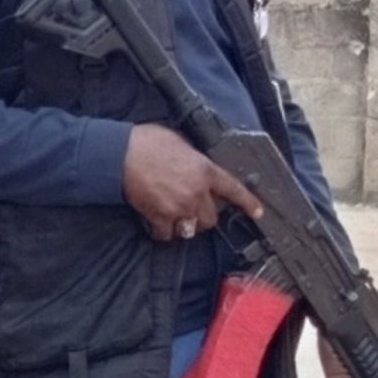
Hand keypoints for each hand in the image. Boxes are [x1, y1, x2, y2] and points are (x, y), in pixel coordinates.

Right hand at [119, 124, 258, 238]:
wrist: (120, 154)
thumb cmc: (147, 142)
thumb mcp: (181, 143)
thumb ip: (195, 159)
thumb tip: (197, 167)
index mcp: (205, 170)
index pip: (233, 190)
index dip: (248, 203)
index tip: (258, 213)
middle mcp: (196, 192)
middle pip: (212, 218)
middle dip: (204, 214)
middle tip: (192, 206)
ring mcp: (179, 207)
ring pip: (192, 229)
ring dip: (186, 224)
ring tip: (175, 214)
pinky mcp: (160, 217)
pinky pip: (167, 235)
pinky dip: (163, 231)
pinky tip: (157, 221)